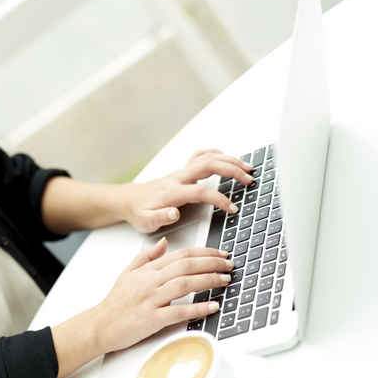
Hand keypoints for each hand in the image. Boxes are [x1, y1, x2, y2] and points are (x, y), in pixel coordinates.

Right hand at [50, 238, 230, 377]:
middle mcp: (150, 282)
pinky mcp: (151, 319)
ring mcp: (151, 300)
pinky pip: (179, 311)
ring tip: (225, 280)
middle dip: (211, 263)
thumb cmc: (115, 303)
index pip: (180, 254)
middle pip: (186, 265)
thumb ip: (146, 256)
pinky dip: (198, 308)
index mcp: (147, 270)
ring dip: (208, 281)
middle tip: (229, 265)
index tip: (220, 254)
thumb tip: (164, 243)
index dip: (204, 252)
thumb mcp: (127, 272)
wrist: (99, 325)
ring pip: (184, 284)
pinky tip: (212, 306)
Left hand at [121, 148, 252, 232]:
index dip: (219, 199)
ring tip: (247, 168)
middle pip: (208, 165)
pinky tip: (230, 160)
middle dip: (231, 170)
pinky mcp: (184, 171)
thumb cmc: (139, 212)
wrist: (129, 200)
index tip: (233, 208)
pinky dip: (218, 155)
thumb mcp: (145, 222)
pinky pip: (202, 155)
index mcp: (172, 192)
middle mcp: (178, 178)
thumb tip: (174, 213)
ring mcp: (182, 172)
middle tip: (248, 180)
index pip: (200, 191)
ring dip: (229, 160)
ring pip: (207, 157)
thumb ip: (160, 218)